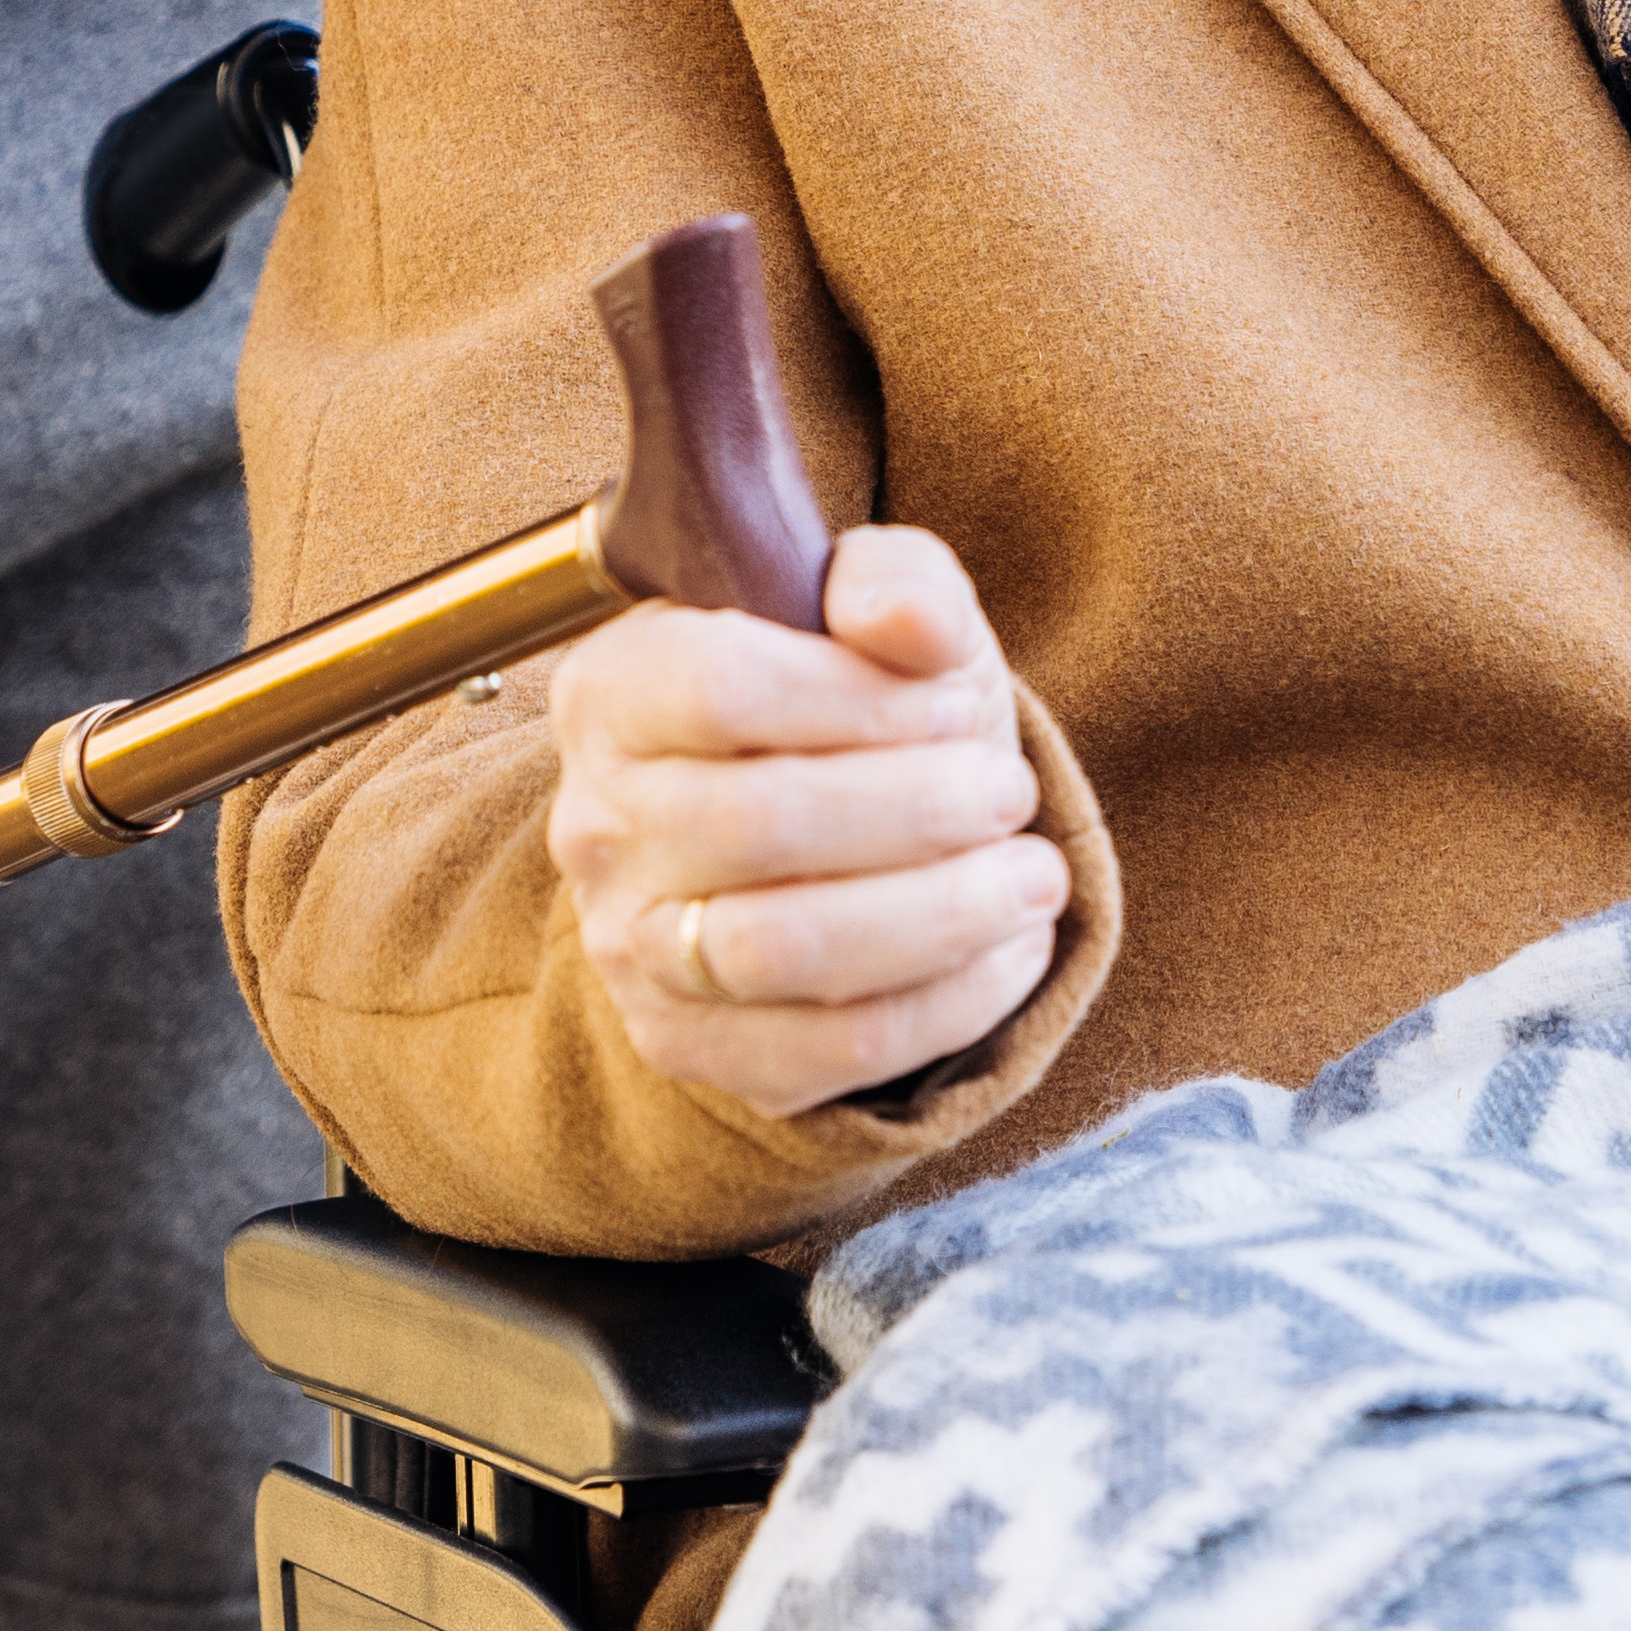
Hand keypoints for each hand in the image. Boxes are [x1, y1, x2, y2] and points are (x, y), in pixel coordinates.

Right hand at [549, 525, 1065, 1116]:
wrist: (828, 836)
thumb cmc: (855, 704)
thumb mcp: (880, 610)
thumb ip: (897, 582)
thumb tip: (912, 623)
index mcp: (614, 690)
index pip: (721, 689)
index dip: (863, 700)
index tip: (957, 704)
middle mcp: (597, 823)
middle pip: (760, 824)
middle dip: (920, 809)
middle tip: (1012, 794)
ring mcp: (629, 947)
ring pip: (785, 951)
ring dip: (940, 914)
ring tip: (1033, 874)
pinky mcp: (689, 1044)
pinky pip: (828, 1048)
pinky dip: (946, 1002)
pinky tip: (1011, 949)